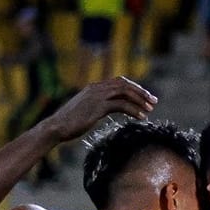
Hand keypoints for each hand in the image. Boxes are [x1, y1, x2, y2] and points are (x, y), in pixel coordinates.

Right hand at [38, 76, 158, 144]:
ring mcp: (97, 96)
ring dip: (140, 100)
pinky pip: (121, 105)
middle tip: (153, 101)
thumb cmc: (69, 124)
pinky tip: (141, 117)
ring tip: (150, 109)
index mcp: (93, 88)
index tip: (144, 97)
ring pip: (125, 92)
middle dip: (141, 92)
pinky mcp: (98, 107)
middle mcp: (96, 88)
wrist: (56, 127)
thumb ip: (95, 108)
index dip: (134, 88)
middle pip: (125, 84)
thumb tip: (104, 111)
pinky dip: (133, 110)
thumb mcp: (84, 112)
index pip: (119, 82)